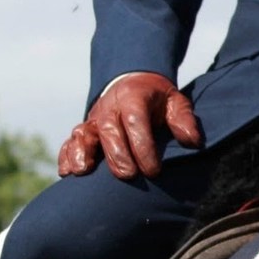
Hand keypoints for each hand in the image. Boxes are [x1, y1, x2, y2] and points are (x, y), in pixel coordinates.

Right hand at [58, 73, 202, 179]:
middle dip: (117, 155)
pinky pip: (69, 142)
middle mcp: (110, 109)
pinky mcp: (84, 131)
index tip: (154, 170)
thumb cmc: (157, 99)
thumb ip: (183, 119)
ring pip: (83, 135)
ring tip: (84, 172)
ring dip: (81, 152)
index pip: (136, 122)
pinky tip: (66, 172)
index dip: (143, 146)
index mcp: (134, 99)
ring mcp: (94, 120)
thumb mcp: (175, 101)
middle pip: (109, 131)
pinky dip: (66, 155)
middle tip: (128, 176)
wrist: (131, 83)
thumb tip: (192, 141)